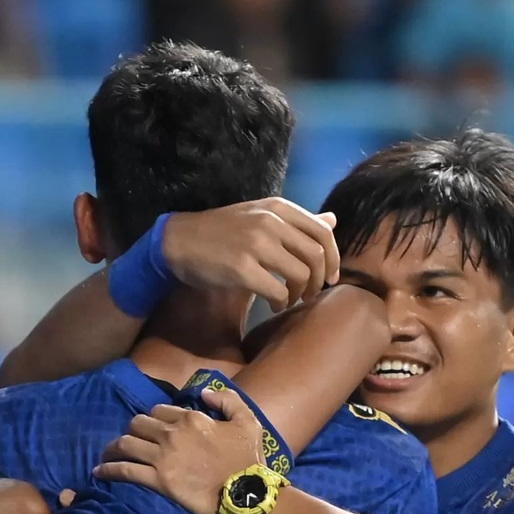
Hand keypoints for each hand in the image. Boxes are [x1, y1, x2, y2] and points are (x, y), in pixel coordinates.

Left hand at [96, 386, 266, 513]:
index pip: (159, 410)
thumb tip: (203, 392)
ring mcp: (162, 457)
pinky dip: (108, 469)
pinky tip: (99, 472)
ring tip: (109, 454)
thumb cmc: (249, 461)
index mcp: (190, 418)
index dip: (154, 418)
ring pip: (126, 444)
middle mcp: (171, 433)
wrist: (246, 496)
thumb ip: (227, 400)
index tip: (153, 429)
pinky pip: (124, 470)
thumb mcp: (248, 422)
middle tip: (130, 441)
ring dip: (114, 448)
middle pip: (137, 423)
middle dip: (132, 430)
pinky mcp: (157, 481)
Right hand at [160, 199, 339, 307]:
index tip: (330, 277)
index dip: (334, 259)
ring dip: (301, 294)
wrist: (180, 240)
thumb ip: (297, 222)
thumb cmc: (224, 232)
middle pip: (316, 255)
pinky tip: (275, 305)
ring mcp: (256, 244)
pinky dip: (282, 303)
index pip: (323, 232)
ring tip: (290, 300)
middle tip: (310, 294)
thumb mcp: (262, 217)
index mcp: (278, 208)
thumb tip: (333, 220)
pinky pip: (278, 291)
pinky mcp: (242, 268)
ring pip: (301, 275)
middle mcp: (270, 222)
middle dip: (319, 280)